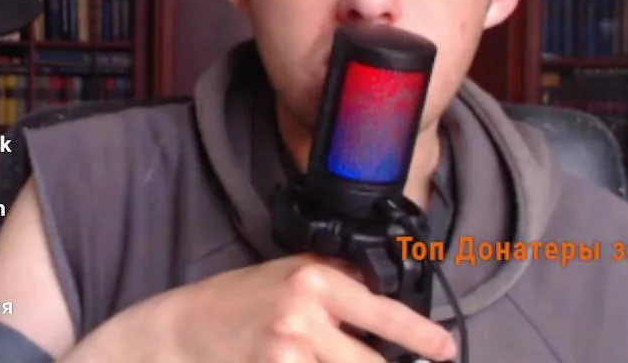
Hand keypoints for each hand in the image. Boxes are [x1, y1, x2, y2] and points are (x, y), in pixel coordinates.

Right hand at [156, 254, 456, 362]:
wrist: (182, 330)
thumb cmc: (234, 301)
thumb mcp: (285, 274)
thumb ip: (334, 282)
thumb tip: (383, 295)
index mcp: (314, 279)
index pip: (384, 313)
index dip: (422, 336)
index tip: (445, 348)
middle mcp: (306, 314)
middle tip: (394, 362)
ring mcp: (290, 352)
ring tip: (324, 357)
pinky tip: (303, 362)